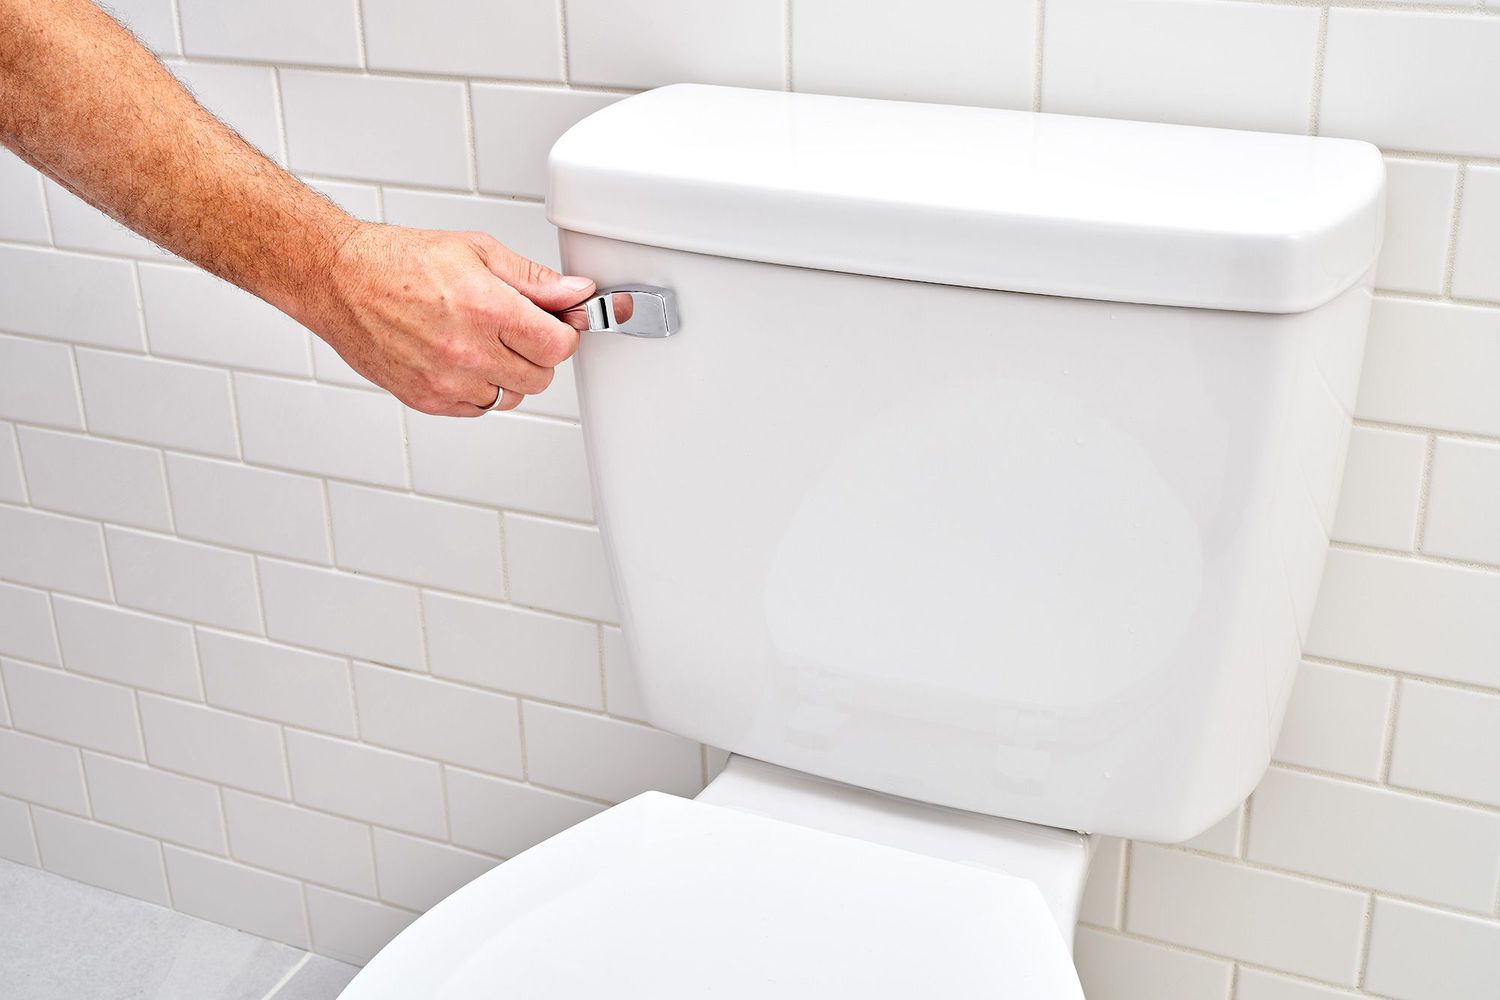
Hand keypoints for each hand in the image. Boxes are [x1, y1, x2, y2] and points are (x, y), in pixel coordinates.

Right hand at [310, 223, 594, 415]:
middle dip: (537, 353)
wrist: (340, 281)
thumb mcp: (476, 252)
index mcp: (486, 310)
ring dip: (507, 374)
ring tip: (481, 341)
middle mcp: (468, 352)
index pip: (558, 346)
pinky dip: (479, 390)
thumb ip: (532, 279)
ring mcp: (446, 382)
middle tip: (515, 330)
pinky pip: (478, 409)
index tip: (552, 323)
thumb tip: (575, 293)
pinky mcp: (426, 400)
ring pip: (510, 397)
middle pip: (540, 377)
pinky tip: (461, 359)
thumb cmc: (398, 261)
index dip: (562, 333)